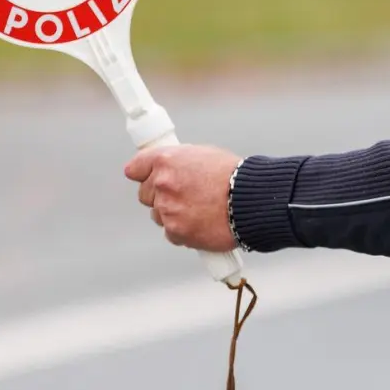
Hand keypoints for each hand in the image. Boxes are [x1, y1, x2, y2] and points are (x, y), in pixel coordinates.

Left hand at [124, 144, 243, 253]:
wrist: (253, 201)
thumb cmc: (236, 176)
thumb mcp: (205, 156)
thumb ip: (180, 163)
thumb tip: (170, 170)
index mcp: (166, 160)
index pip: (135, 168)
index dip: (143, 174)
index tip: (148, 178)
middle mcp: (161, 183)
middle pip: (145, 195)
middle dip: (161, 196)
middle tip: (185, 197)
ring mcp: (167, 209)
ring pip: (158, 215)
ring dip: (173, 215)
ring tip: (200, 211)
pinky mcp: (176, 231)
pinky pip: (172, 233)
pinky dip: (185, 232)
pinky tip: (203, 224)